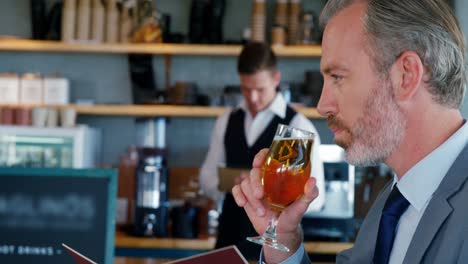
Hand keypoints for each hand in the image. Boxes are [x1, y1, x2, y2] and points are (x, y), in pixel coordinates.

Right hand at [232, 148, 318, 262]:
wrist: (279, 234)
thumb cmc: (292, 218)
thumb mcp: (302, 207)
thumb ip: (309, 194)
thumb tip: (313, 181)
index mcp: (279, 176)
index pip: (268, 157)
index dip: (261, 156)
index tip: (258, 163)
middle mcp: (266, 179)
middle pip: (254, 171)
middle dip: (255, 183)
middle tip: (260, 195)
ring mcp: (255, 187)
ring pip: (245, 182)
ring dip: (251, 198)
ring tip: (261, 212)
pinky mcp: (246, 196)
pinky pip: (237, 189)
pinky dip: (238, 195)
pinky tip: (243, 204)